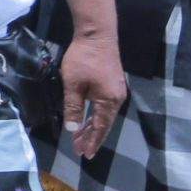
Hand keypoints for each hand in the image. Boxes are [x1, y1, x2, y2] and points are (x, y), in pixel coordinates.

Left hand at [60, 32, 127, 162]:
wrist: (97, 36)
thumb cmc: (83, 59)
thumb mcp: (73, 84)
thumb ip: (73, 107)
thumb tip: (73, 129)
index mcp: (109, 101)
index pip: (100, 127)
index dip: (92, 141)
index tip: (85, 154)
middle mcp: (117, 99)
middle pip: (103, 124)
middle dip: (91, 137)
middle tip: (80, 150)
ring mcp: (116, 92)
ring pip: (103, 115)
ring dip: (92, 127)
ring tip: (81, 139)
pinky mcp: (112, 85)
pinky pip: (104, 107)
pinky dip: (95, 115)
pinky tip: (88, 119)